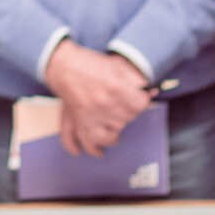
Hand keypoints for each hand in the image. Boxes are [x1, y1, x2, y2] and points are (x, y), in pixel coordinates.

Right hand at [42, 40, 149, 155]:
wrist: (63, 65)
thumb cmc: (90, 63)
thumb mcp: (117, 64)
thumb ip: (135, 77)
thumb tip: (151, 89)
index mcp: (116, 87)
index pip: (141, 105)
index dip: (141, 100)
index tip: (138, 97)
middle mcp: (104, 104)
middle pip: (128, 119)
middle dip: (128, 112)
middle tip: (123, 104)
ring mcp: (91, 116)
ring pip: (112, 136)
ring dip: (115, 131)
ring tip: (114, 126)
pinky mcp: (79, 122)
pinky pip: (89, 143)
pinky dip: (93, 149)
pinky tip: (99, 151)